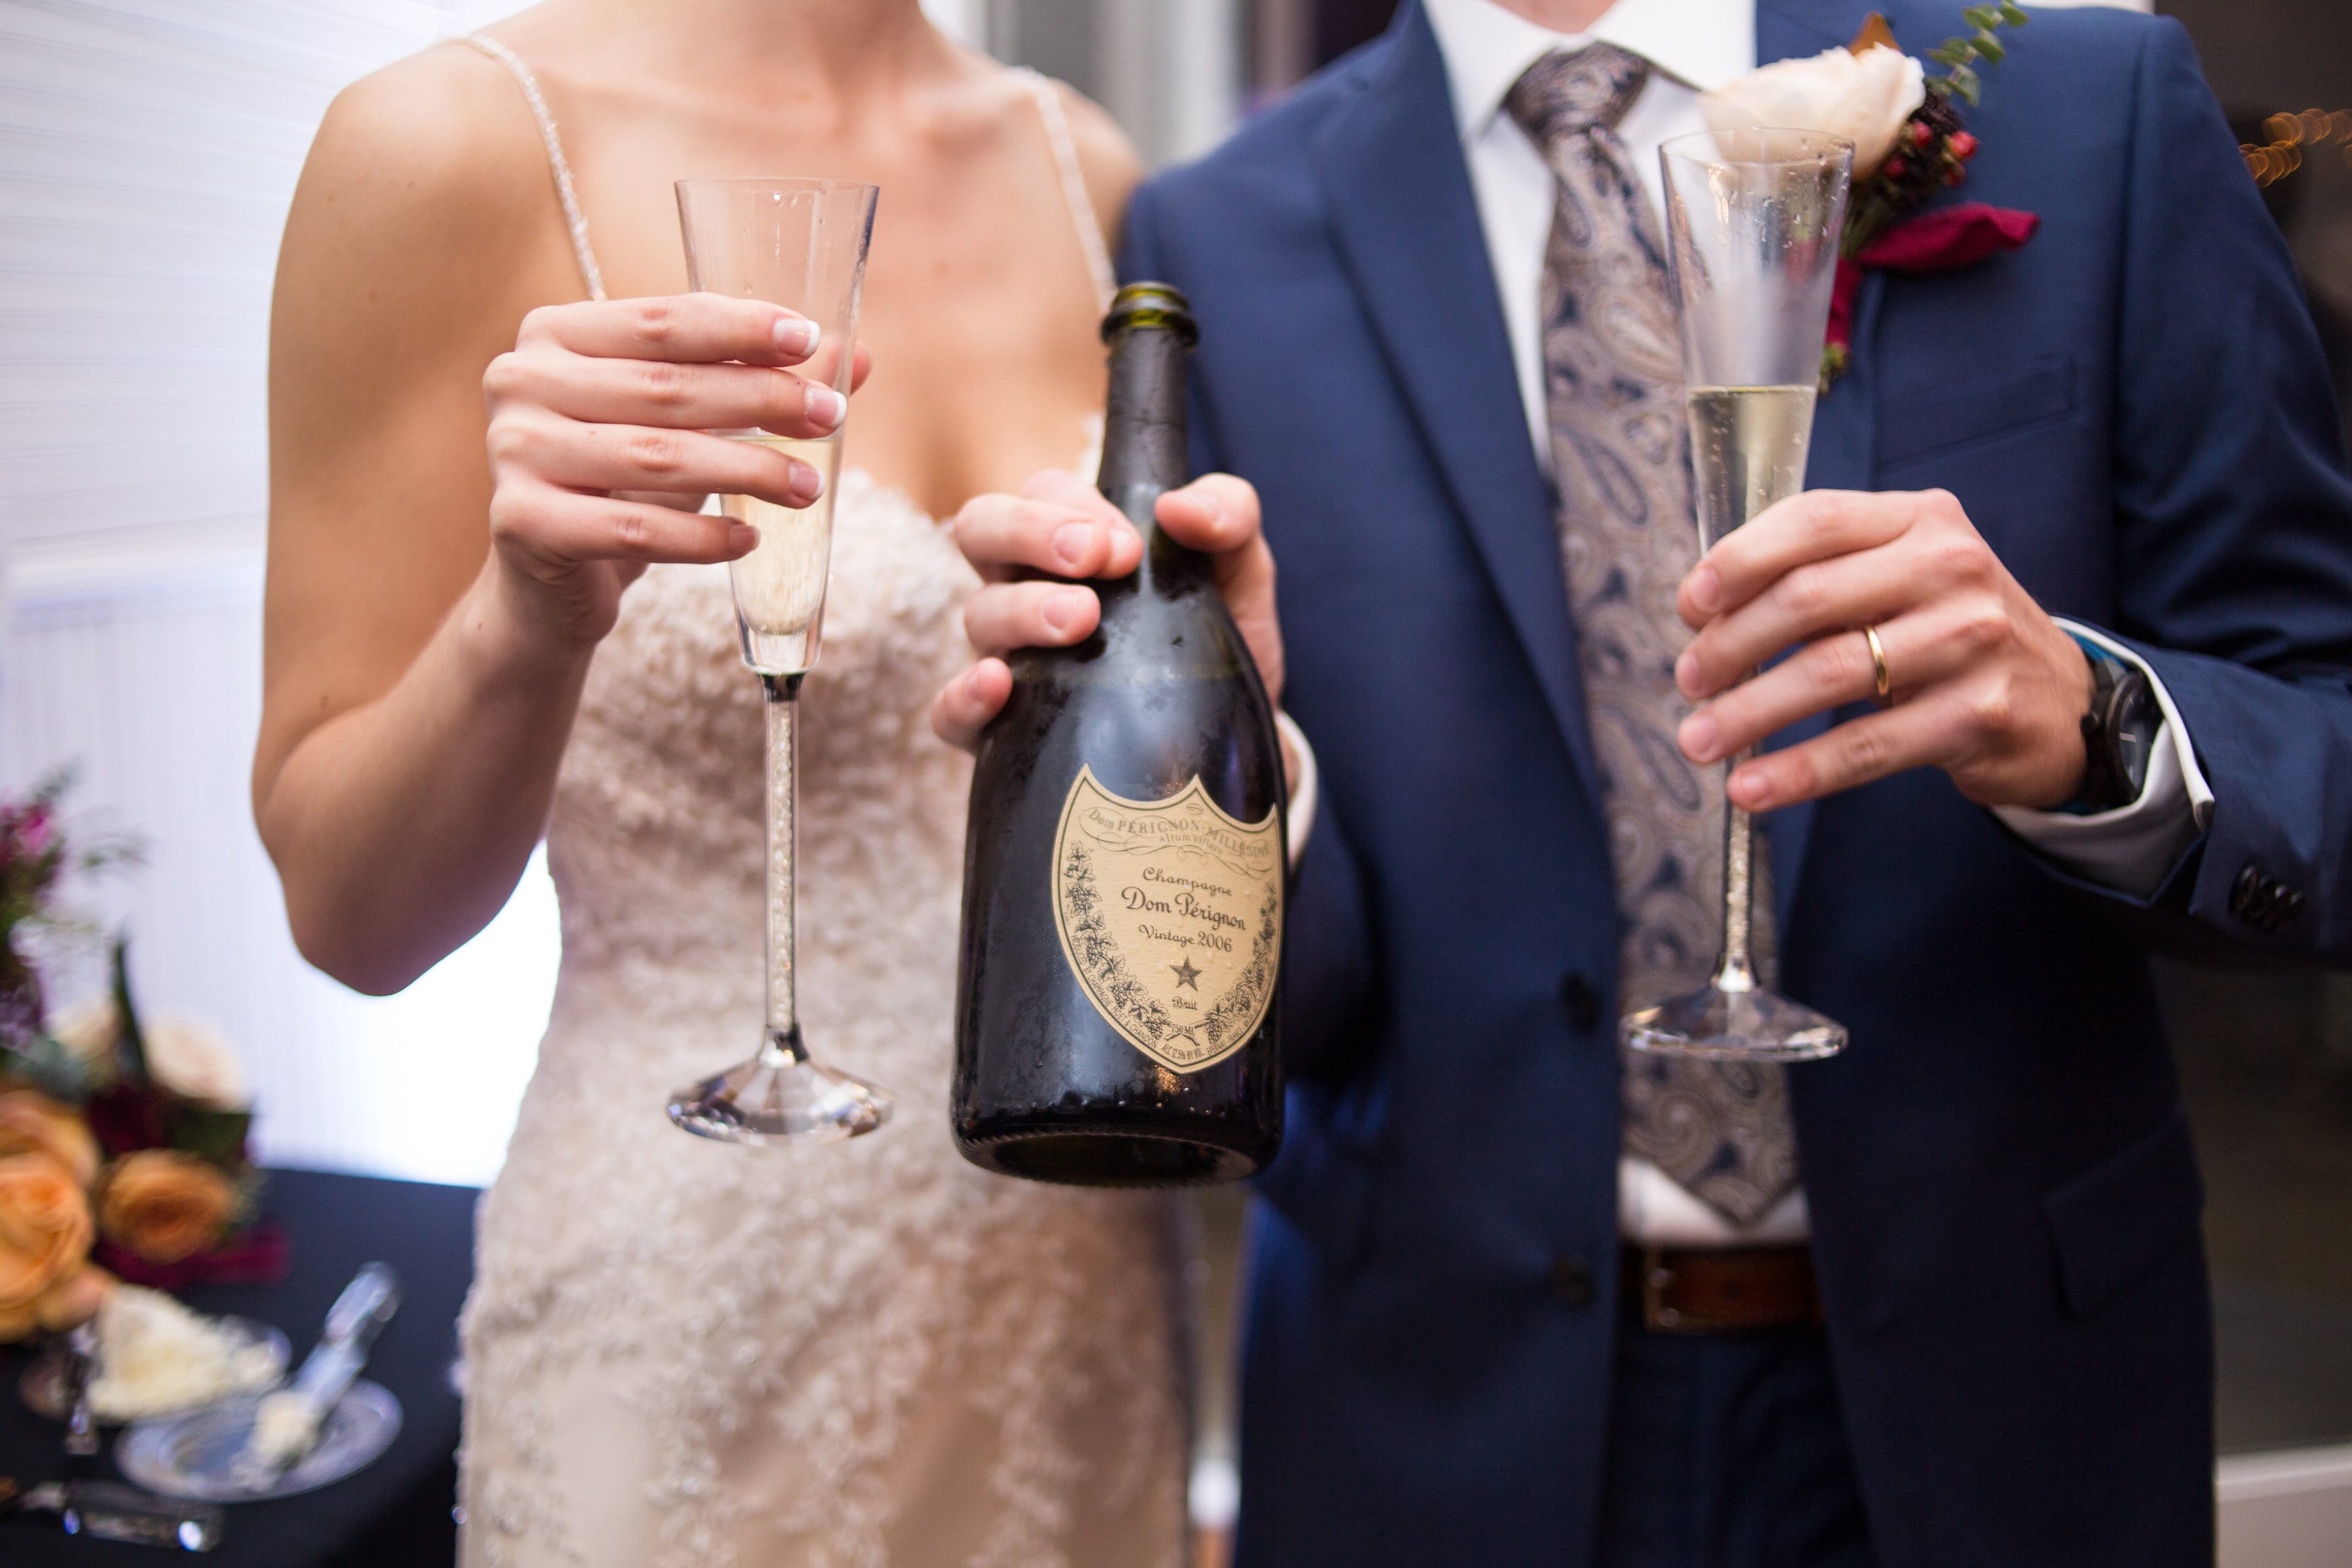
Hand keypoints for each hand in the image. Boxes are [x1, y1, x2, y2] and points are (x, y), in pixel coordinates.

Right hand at [479, 292, 871, 648]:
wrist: (548, 582)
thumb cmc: (622, 483)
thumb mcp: (684, 422)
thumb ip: (755, 380)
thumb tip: (856, 355)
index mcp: (554, 333)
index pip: (660, 320)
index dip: (738, 328)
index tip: (808, 342)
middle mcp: (521, 380)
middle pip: (664, 385)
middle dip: (760, 400)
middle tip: (830, 417)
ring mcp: (514, 451)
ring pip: (655, 457)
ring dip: (747, 469)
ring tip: (808, 487)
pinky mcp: (523, 521)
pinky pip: (633, 527)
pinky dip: (701, 537)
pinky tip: (750, 538)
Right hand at [931, 469, 1283, 750]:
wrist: (1228, 743)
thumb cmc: (1219, 640)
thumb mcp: (1241, 573)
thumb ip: (1230, 518)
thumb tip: (1181, 508)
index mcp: (1072, 544)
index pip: (1041, 493)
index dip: (1072, 504)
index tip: (1126, 542)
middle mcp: (1028, 592)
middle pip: (981, 530)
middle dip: (1029, 531)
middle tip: (1094, 557)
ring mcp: (1010, 659)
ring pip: (978, 615)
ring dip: (1024, 609)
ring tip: (1081, 622)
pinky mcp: (1003, 732)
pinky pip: (950, 712)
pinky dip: (964, 694)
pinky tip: (999, 685)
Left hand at [1673, 488, 2093, 811]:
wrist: (2062, 703)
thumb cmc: (1949, 634)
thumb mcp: (1901, 579)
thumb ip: (1819, 577)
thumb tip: (1704, 612)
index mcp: (1920, 520)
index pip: (1813, 519)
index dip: (1737, 560)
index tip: (1690, 606)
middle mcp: (1951, 568)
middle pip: (1808, 598)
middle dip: (1730, 645)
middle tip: (1688, 681)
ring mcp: (1970, 640)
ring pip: (1829, 673)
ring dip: (1748, 713)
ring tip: (1699, 741)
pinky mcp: (1976, 715)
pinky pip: (1865, 747)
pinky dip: (1797, 771)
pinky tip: (1751, 788)